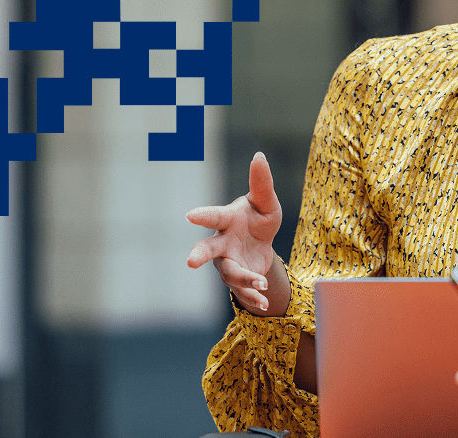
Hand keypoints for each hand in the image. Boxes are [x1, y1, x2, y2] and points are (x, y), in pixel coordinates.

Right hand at [186, 152, 283, 313]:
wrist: (262, 244)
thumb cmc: (259, 218)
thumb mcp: (267, 202)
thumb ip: (261, 183)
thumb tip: (259, 155)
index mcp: (227, 220)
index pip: (214, 216)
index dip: (203, 216)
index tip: (190, 215)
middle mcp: (222, 243)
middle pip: (206, 249)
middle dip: (199, 254)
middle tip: (190, 261)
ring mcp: (227, 263)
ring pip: (229, 273)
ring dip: (244, 279)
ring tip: (260, 284)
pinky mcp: (237, 280)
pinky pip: (242, 290)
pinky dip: (252, 296)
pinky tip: (263, 302)